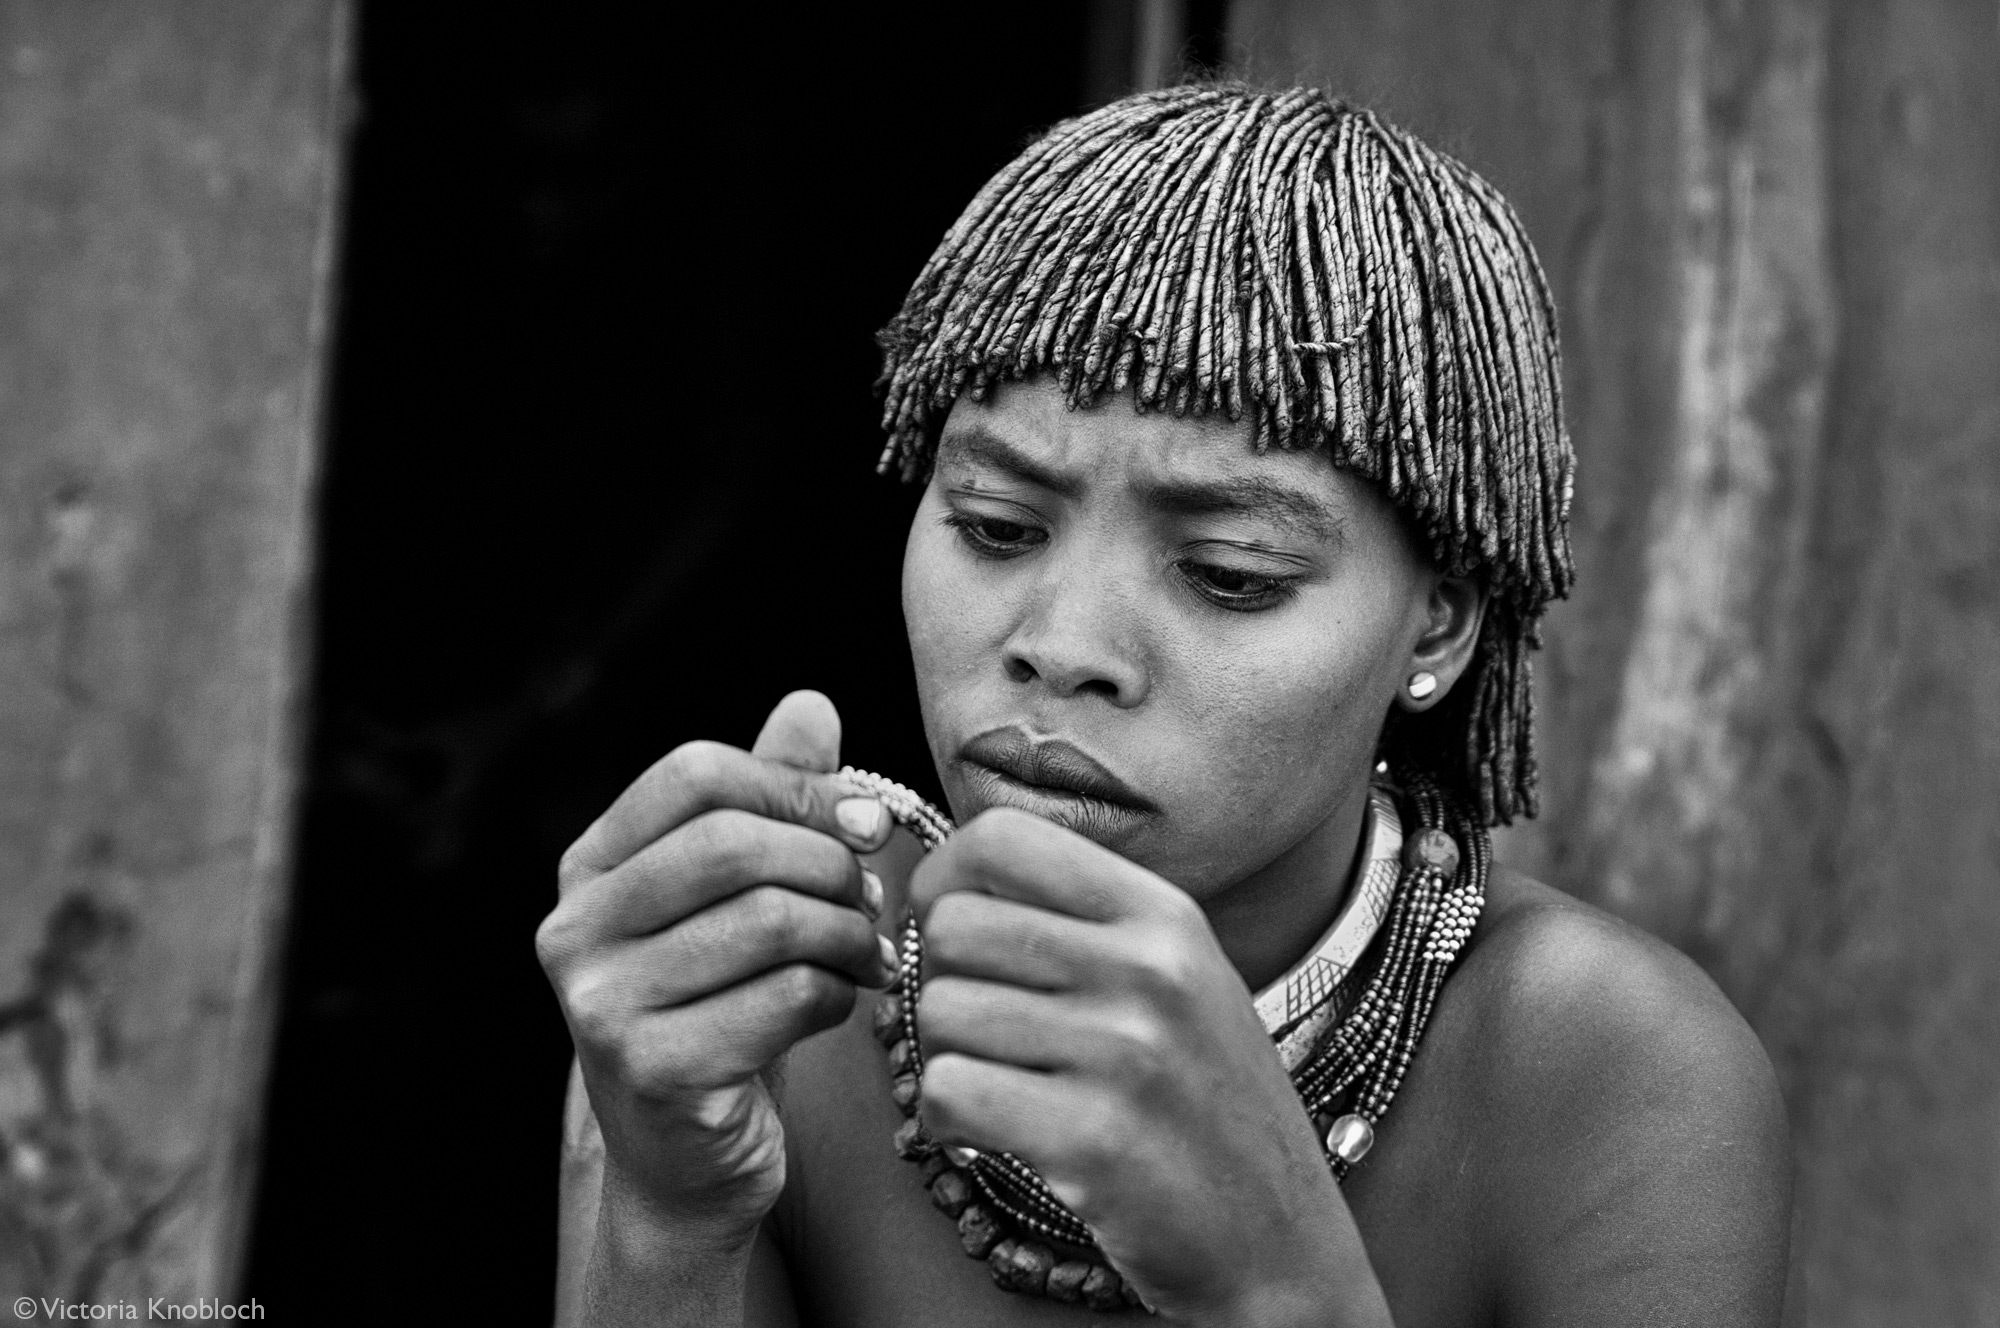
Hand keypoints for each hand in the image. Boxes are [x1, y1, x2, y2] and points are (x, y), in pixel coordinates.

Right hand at [536, 691, 898, 1241]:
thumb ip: (769, 803)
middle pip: (734, 841)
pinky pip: (786, 998)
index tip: (866, 821)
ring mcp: (602, 1006)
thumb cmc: (720, 1010)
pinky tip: (842, 1004)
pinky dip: (838, 995)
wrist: (686, 1162)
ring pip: (770, 920)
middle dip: (829, 864)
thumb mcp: (739, 900)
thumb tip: (812, 704)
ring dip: (848, 934)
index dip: (796, 785)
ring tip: (868, 953)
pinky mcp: (654, 1072)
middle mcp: (574, 930)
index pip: (694, 773)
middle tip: (872, 900)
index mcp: (589, 867)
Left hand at [911, 808, 1388, 1325]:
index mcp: (1165, 915)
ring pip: (939, 1010)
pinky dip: (942, 1118)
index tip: (941, 922)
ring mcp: (1124, 1052)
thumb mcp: (1182, 980)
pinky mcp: (1091, 1137)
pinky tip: (983, 1132)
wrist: (1280, 1238)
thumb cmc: (1210, 1106)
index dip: (942, 876)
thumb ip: (1086, 922)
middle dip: (938, 979)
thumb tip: (951, 887)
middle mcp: (1148, 968)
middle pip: (953, 926)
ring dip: (942, 1055)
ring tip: (994, 1085)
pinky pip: (946, 1089)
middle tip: (973, 1027)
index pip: (1003, 838)